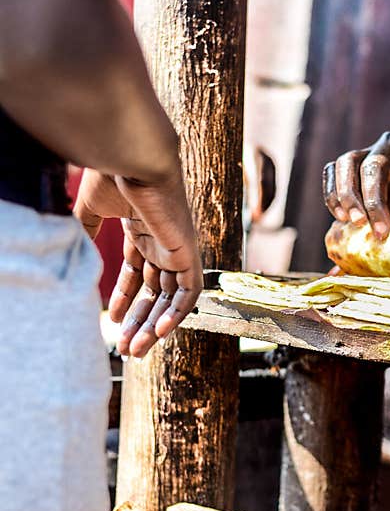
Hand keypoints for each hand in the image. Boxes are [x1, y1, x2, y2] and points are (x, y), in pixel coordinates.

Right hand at [74, 168, 202, 356]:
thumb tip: (78, 253)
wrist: (134, 160)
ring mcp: (177, 249)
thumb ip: (88, 232)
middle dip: (140, 321)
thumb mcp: (92, 210)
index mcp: (144, 231)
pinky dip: (178, 313)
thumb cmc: (113, 178)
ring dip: (154, 325)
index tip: (113, 321)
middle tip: (126, 349)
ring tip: (135, 350)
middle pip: (155, 291)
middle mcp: (164, 242)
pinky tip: (160, 333)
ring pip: (171, 298)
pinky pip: (189, 292)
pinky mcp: (188, 253)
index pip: (139, 274)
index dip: (127, 299)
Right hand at [323, 131, 389, 238]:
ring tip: (354, 223)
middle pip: (374, 166)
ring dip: (347, 196)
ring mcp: (366, 149)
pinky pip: (332, 171)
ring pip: (347, 164)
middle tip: (380, 232)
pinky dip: (332, 194)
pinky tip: (340, 217)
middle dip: (374, 201)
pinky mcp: (350, 162)